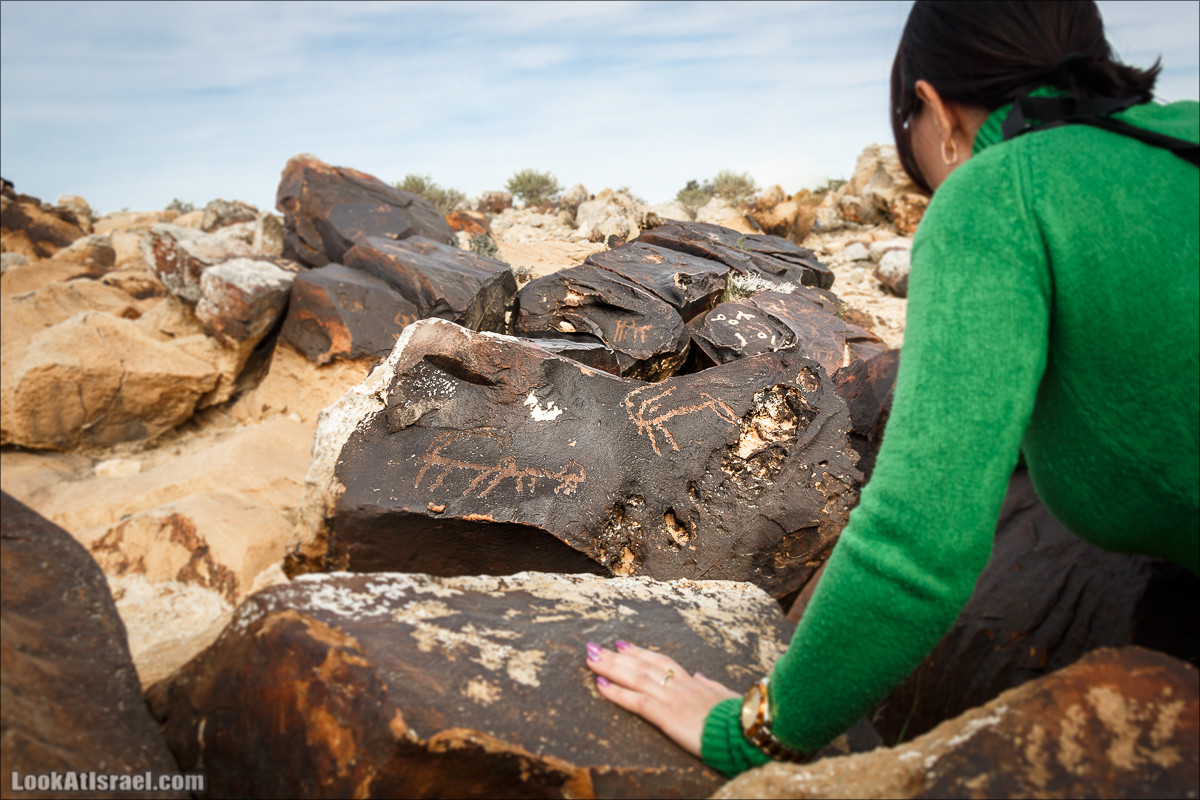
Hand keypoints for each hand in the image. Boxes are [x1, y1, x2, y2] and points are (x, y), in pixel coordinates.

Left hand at [586, 639, 739, 757]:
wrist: (747, 731)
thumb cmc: (741, 717)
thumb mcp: (726, 697)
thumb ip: (711, 686)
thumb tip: (701, 676)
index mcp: (693, 683)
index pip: (662, 662)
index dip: (640, 653)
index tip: (622, 644)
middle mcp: (680, 685)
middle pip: (643, 665)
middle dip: (617, 656)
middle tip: (594, 646)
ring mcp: (673, 699)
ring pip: (636, 677)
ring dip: (611, 667)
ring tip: (590, 658)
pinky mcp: (668, 715)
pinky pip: (637, 702)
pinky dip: (617, 692)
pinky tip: (600, 685)